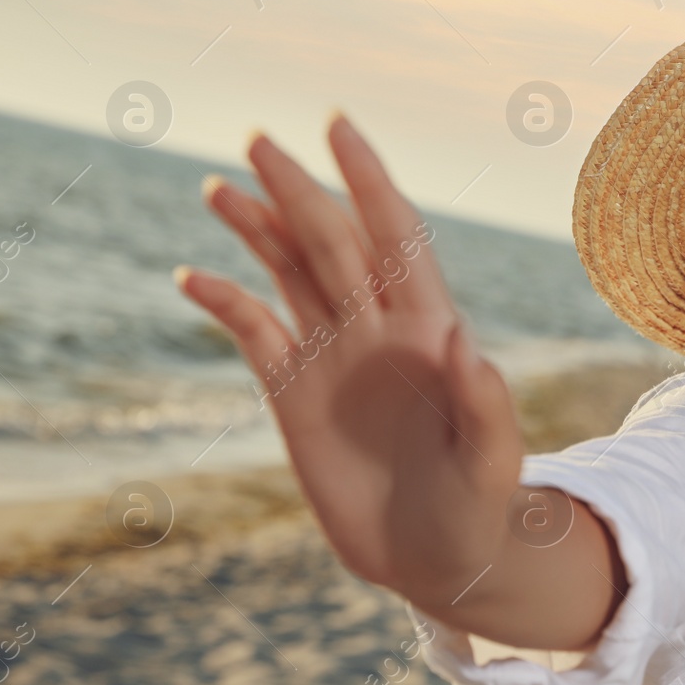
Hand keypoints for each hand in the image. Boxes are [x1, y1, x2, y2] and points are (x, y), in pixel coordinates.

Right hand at [175, 114, 523, 598]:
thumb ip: (484, 403)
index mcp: (429, 328)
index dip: (368, 181)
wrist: (438, 558)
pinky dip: (223, 302)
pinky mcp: (294, 394)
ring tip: (217, 186)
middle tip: (257, 138)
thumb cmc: (479, 506)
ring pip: (290, 272)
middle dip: (298, 189)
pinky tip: (191, 277)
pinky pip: (253, 332)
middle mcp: (378, 328)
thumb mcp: (492, 460)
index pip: (396, 237)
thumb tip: (461, 341)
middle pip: (332, 241)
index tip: (338, 127)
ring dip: (257, 228)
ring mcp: (333, 356)